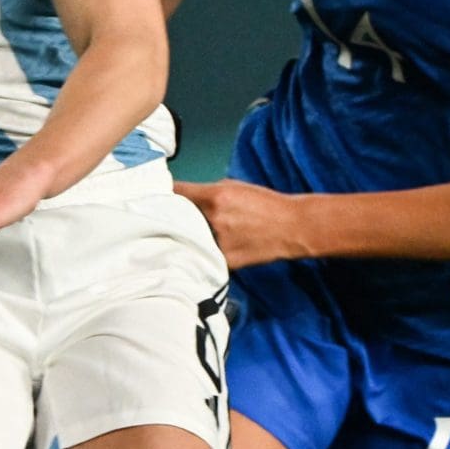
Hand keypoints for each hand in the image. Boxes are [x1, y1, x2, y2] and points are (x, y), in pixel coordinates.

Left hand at [175, 179, 309, 267]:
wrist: (292, 227)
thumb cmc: (265, 204)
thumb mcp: (236, 186)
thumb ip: (208, 192)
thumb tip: (184, 195)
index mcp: (216, 196)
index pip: (177, 192)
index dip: (166, 193)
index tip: (157, 196)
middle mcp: (214, 219)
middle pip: (178, 217)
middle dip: (174, 216)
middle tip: (169, 217)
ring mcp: (219, 242)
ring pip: (190, 239)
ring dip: (188, 236)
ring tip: (191, 234)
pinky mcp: (225, 261)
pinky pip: (204, 255)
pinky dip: (202, 252)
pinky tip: (205, 249)